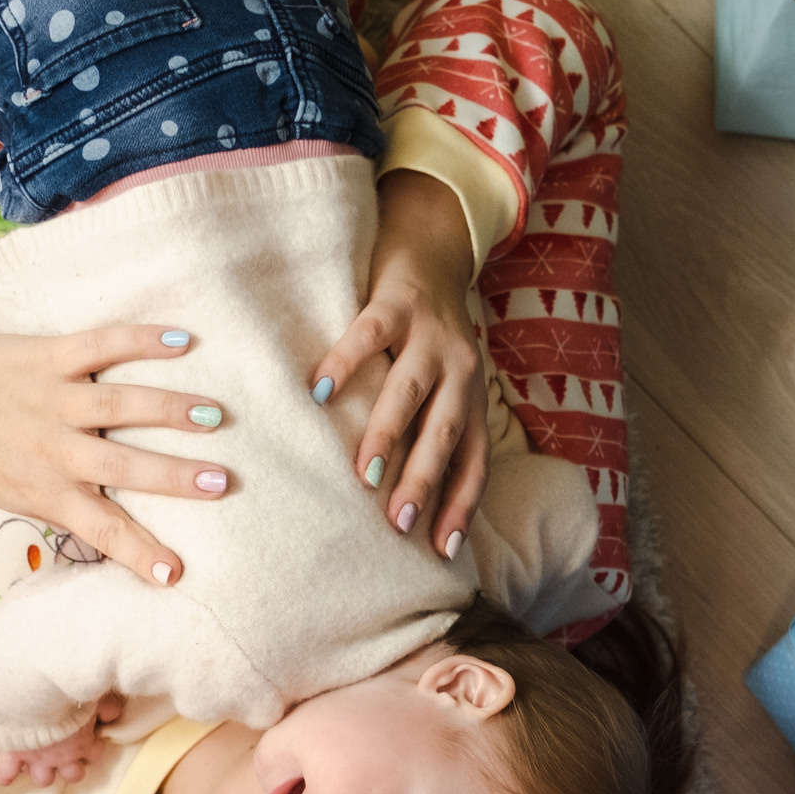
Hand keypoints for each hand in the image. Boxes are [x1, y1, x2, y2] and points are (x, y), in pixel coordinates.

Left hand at [0, 304, 229, 586]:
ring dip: (169, 409)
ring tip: (213, 416)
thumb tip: (126, 536)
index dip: (137, 550)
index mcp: (45, 490)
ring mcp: (49, 398)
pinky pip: (98, 345)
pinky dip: (140, 341)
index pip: (99, 528)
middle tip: (221, 482)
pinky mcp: (46, 356)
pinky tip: (182, 342)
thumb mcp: (17, 496)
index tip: (175, 573)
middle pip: (120, 466)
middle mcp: (50, 448)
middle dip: (172, 476)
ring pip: (116, 405)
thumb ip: (68, 507)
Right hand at [0, 696, 124, 787]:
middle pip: (73, 776)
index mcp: (83, 743)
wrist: (34, 687)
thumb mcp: (97, 694)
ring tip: (39, 759)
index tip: (88, 737)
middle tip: (66, 751)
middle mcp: (62, 757)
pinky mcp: (12, 753)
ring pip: (43, 780)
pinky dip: (7, 773)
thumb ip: (107, 706)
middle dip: (71, 765)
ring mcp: (36, 758)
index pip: (94, 756)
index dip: (91, 747)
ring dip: (43, 771)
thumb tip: (110, 715)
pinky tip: (7, 773)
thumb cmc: (68, 690)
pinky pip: (6, 774)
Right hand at [310, 169, 486, 560]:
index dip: (461, 506)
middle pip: (446, 433)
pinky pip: (370, 334)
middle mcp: (461, 368)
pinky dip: (346, 363)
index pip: (474, 461)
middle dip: (425, 480)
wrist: (432, 243)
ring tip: (366, 473)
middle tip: (401, 523)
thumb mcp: (443, 382)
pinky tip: (320, 392)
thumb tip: (403, 499)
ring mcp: (431, 333)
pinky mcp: (397, 299)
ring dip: (390, 434)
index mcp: (471, 396)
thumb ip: (429, 428)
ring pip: (411, 390)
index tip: (441, 550)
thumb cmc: (427, 334)